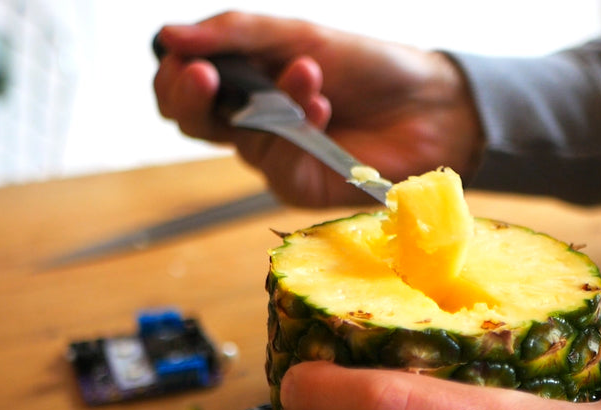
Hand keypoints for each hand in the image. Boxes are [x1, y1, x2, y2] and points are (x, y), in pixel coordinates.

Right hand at [153, 11, 483, 206]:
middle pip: (191, 121)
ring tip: (308, 72)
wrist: (432, 105)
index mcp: (245, 82)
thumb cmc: (369, 67)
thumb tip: (168, 34)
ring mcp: (274, 156)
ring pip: (236, 140)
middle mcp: (251, 122)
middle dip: (189, 97)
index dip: (173, 76)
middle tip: (203, 76)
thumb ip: (237, 34)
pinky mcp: (299, 185)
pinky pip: (276, 164)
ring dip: (268, 101)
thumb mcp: (301, 35)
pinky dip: (295, 131)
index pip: (185, 87)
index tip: (184, 59)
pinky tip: (322, 108)